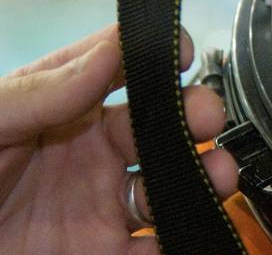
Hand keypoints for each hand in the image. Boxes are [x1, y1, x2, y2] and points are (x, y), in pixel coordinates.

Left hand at [0, 25, 237, 253]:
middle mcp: (84, 153)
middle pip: (159, 124)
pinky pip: (157, 250)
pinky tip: (183, 234)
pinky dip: (183, 240)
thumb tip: (110, 52)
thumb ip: (38, 92)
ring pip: (170, 185)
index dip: (155, 55)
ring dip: (204, 177)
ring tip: (218, 179)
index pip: (118, 67)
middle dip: (193, 116)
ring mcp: (96, 209)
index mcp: (54, 108)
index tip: (180, 56)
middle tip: (205, 120)